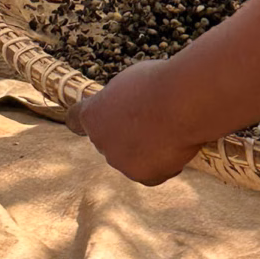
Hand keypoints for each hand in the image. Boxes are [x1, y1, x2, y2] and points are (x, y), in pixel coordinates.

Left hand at [66, 60, 202, 184]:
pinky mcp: (144, 176)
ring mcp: (121, 162)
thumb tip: (128, 110)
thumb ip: (121, 102)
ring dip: (146, 148)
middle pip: (111, 140)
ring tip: (169, 128)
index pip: (76, 120)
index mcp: (91, 114)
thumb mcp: (129, 82)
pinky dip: (162, 163)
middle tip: (152, 117)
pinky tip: (175, 146)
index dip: (90, 117)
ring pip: (132, 158)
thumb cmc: (158, 83)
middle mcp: (101, 142)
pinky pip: (152, 173)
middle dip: (127, 133)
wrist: (183, 102)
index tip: (96, 117)